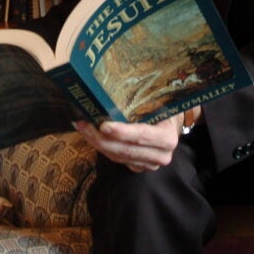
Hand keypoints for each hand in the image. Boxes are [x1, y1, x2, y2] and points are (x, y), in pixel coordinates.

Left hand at [73, 107, 200, 172]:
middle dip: (101, 138)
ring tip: (83, 128)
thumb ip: (143, 100)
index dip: (122, 132)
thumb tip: (116, 85)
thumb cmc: (162, 109)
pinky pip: (116, 160)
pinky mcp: (138, 167)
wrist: (170, 125)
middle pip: (126, 150)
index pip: (142, 136)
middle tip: (83, 125)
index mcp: (167, 137)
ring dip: (97, 143)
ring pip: (118, 157)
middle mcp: (161, 155)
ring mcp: (149, 164)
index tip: (103, 126)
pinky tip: (90, 136)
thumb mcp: (159, 102)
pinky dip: (102, 148)